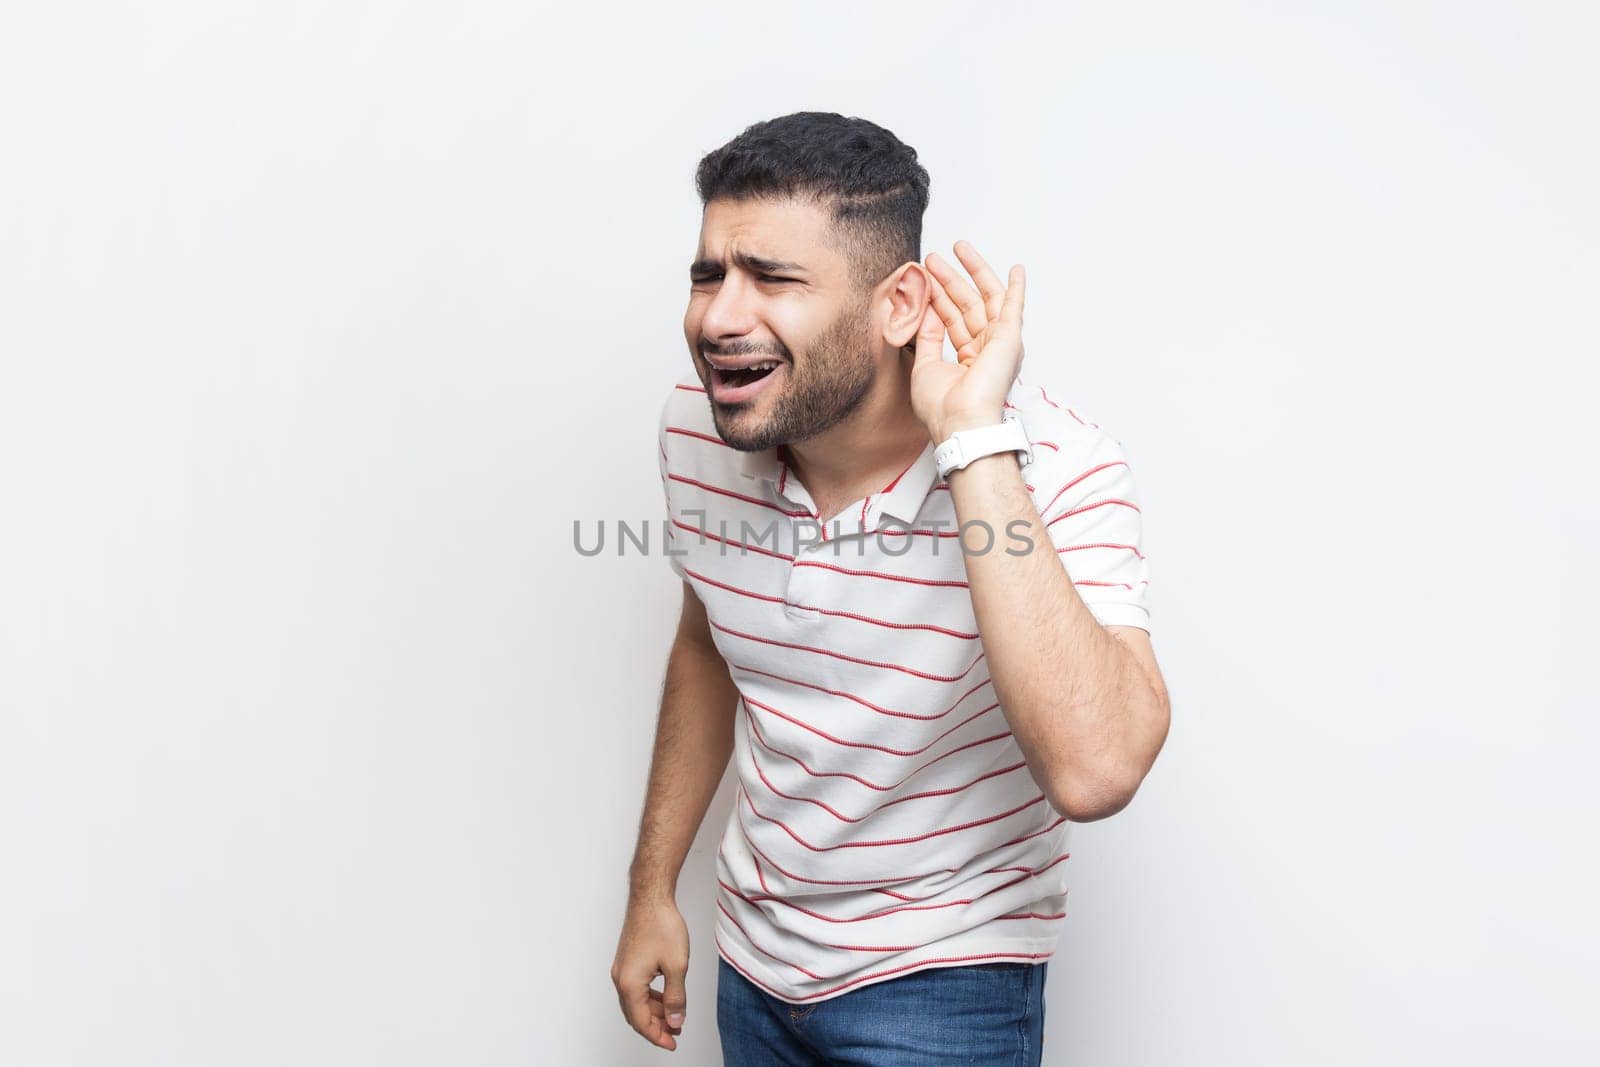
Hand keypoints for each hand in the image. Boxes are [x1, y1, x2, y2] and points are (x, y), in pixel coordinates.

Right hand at [611, 895, 690, 1051]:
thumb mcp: (677, 966)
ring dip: (654, 1012)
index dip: (658, 1036)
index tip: (672, 1043)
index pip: (642, 1022)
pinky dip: (650, 998)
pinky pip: (636, 989)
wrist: (650, 898)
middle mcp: (621, 979)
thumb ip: (676, 998)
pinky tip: (665, 997)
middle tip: (675, 1033)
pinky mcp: (626, 961)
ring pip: (636, 1002)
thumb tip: (674, 1020)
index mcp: (630, 984)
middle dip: (655, 1027)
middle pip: (636, 1015)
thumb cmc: (661, 925)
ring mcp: (622, 970)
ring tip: (674, 1017)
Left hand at [908, 240, 1026, 441]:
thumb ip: (927, 337)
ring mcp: (999, 344)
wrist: (960, 421)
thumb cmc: (942, 407)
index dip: (937, 297)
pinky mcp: (1009, 338)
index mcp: (969, 360)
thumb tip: (925, 310)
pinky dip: (1016, 287)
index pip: (952, 320)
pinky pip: (1014, 306)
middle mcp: (987, 350)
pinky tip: (1016, 269)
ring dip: (971, 272)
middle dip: (950, 279)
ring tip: (957, 247)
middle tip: (933, 258)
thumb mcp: (925, 365)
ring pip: (985, 299)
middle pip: (967, 305)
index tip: (923, 278)